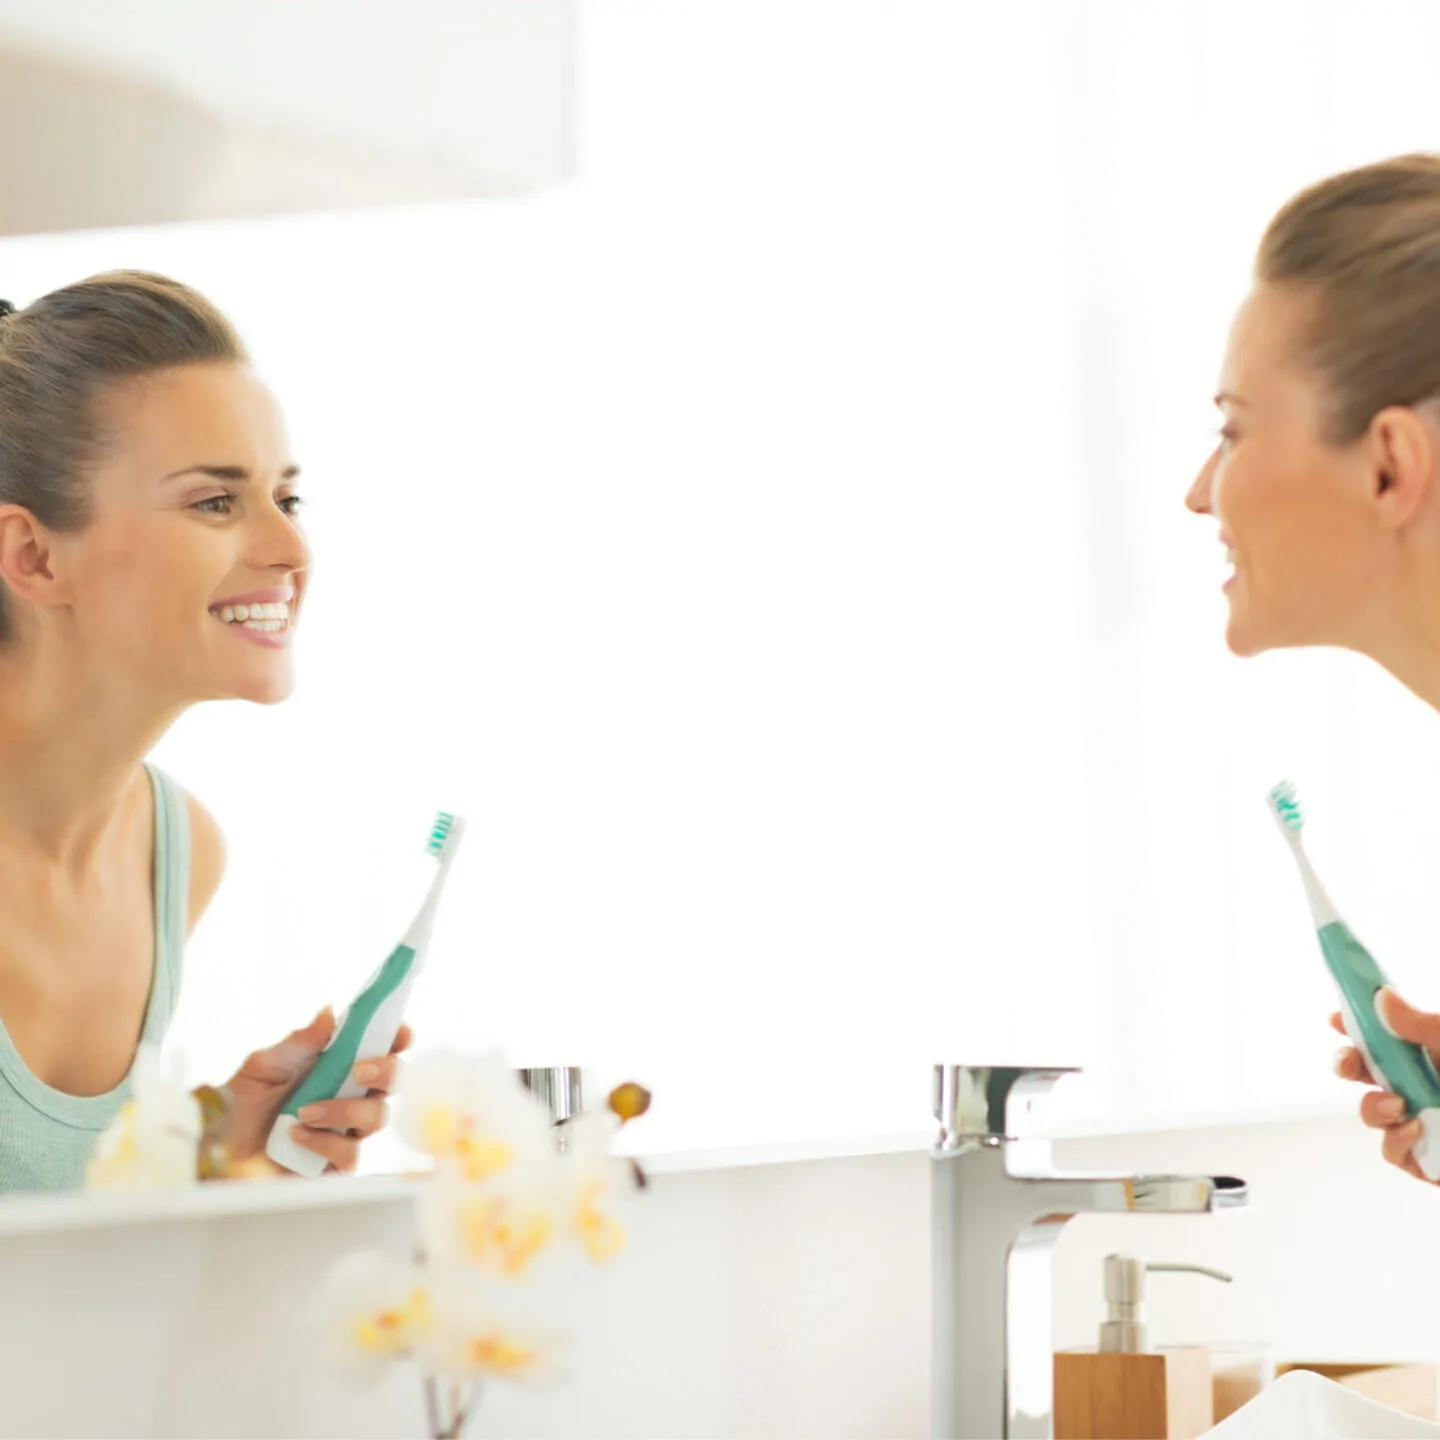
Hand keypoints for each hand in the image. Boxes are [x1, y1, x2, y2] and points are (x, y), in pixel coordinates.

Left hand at [221, 1008, 413, 1174]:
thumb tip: (330, 1012)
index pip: (381, 1047)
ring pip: (378, 1116)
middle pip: (395, 1080)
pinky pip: (352, 1152)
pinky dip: (325, 1142)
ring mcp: (346, 1131)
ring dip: (345, 1110)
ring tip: (305, 1111)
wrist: (215, 1156)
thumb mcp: (261, 1067)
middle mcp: (349, 1096)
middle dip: (386, 1071)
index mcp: (336, 1066)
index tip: (399, 1032)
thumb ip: (297, 1042)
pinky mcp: (337, 1164)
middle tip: (360, 1071)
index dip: (397, 1037)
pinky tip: (297, 1137)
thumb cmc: (238, 1108)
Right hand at [1332, 989, 1437, 1183]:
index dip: (1355, 1024)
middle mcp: (1427, 1085)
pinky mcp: (1430, 1161)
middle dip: (1348, 1065)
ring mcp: (1427, 1123)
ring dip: (1374, 1108)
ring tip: (1400, 1107)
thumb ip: (1423, 1025)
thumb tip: (1383, 997)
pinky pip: (1394, 1152)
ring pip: (1373, 1113)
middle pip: (1366, 1071)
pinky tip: (1418, 1130)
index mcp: (1435, 1053)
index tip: (1337, 1018)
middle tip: (1350, 1064)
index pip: (1385, 1033)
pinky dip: (1398, 1142)